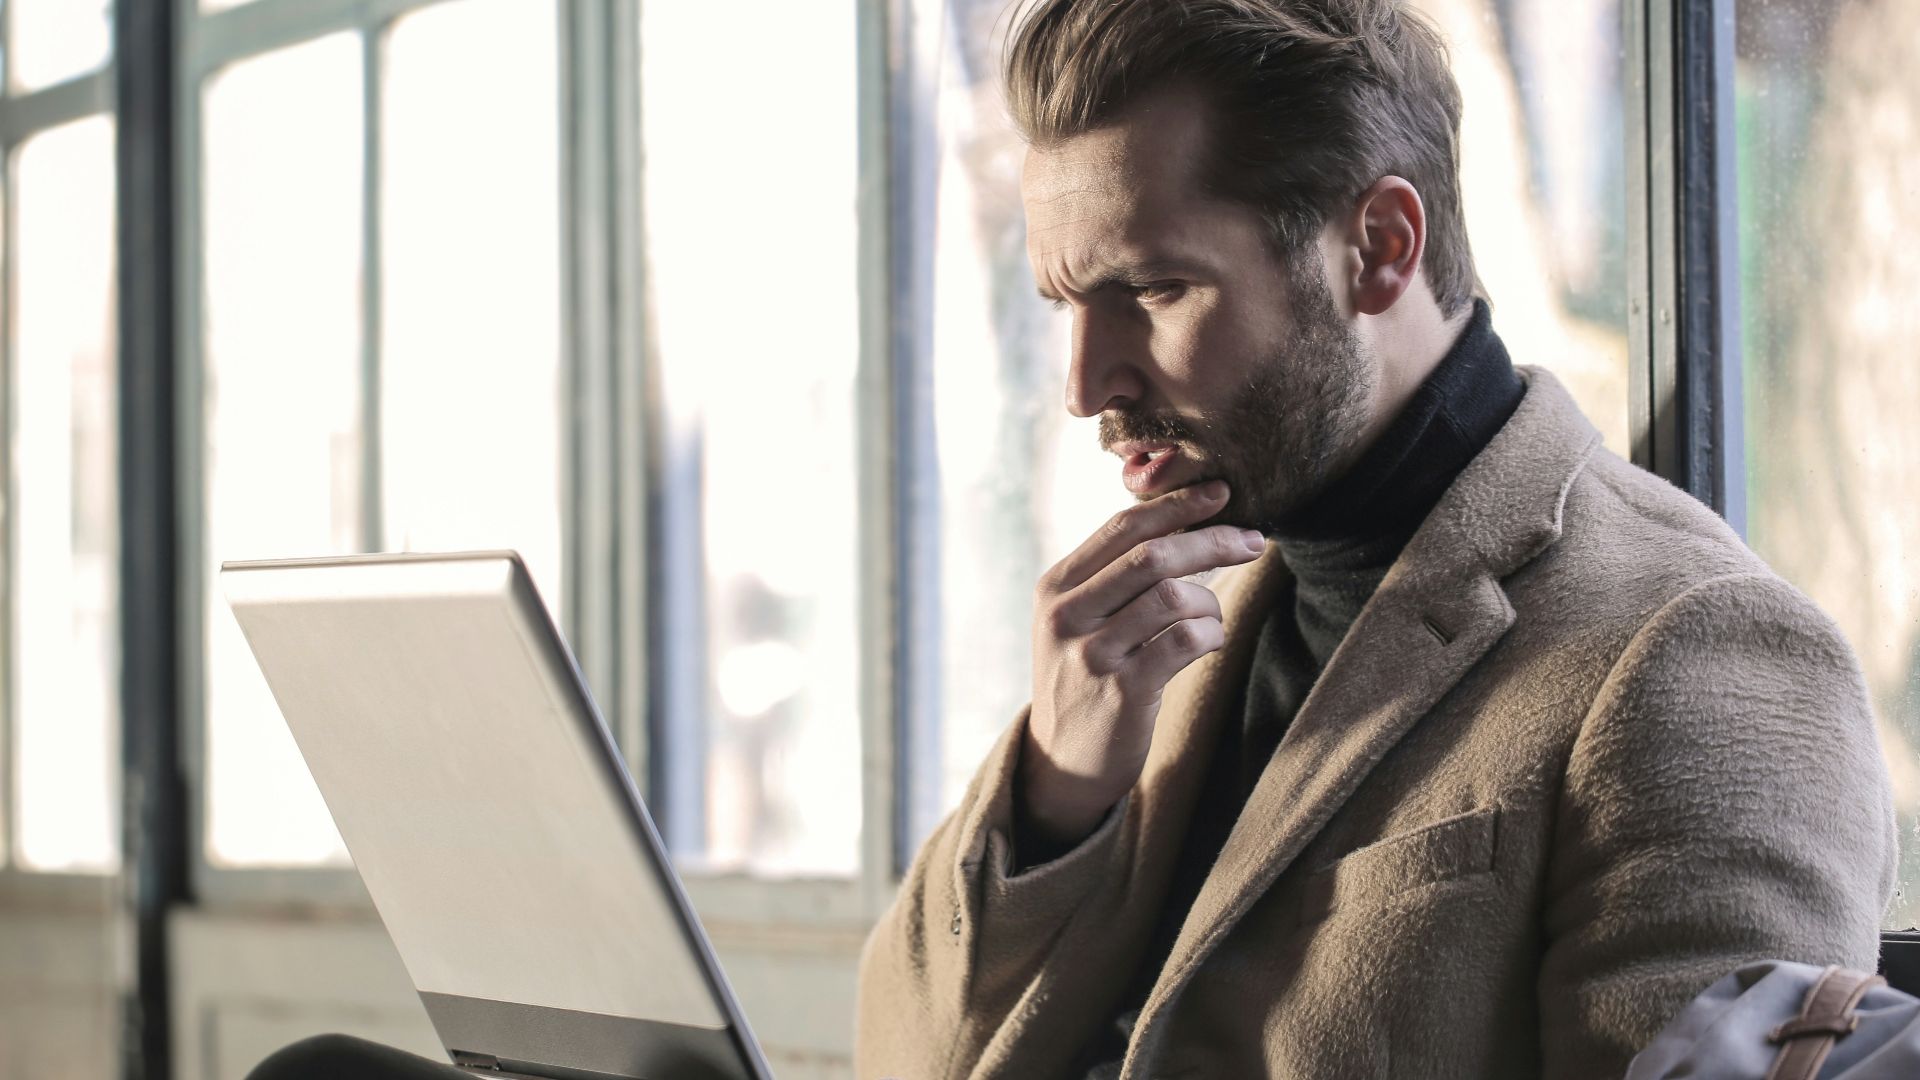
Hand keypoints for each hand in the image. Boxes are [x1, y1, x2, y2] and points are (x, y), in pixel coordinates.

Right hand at [1019, 480, 1266, 846]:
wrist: (1062, 761)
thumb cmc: (1086, 678)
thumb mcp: (1078, 621)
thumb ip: (1113, 576)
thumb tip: (1183, 522)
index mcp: (1057, 586)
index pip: (1123, 528)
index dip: (1177, 505)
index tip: (1221, 492)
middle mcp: (1067, 614)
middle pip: (1153, 555)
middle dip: (1212, 540)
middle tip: (1254, 540)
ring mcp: (1092, 653)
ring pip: (1173, 596)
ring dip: (1210, 601)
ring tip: (1212, 618)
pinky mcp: (1122, 691)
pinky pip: (1185, 641)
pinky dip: (1211, 634)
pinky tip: (1209, 643)